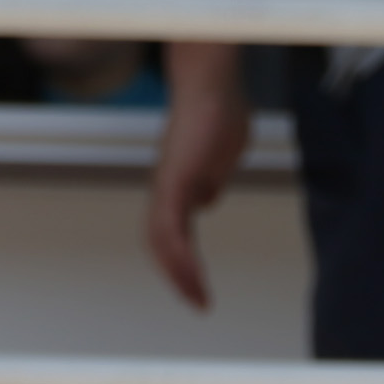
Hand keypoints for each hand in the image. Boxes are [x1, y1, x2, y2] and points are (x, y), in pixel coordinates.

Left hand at [145, 53, 250, 309]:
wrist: (210, 80)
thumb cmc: (218, 110)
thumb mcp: (221, 155)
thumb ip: (212, 179)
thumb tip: (206, 200)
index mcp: (177, 187)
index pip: (172, 234)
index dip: (181, 262)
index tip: (199, 286)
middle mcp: (167, 189)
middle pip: (162, 244)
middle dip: (178, 278)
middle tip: (199, 303)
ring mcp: (168, 185)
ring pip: (163, 242)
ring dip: (179, 274)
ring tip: (199, 298)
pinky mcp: (174, 181)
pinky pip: (172, 228)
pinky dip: (181, 256)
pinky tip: (193, 274)